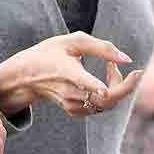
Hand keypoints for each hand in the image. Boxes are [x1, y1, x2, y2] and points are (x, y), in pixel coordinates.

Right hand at [0, 32, 141, 118]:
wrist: (26, 77)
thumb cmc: (50, 54)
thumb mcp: (72, 41)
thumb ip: (102, 47)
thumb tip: (127, 60)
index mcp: (67, 71)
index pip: (82, 82)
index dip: (97, 85)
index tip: (108, 87)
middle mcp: (69, 92)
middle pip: (107, 98)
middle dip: (124, 82)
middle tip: (118, 64)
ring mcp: (72, 104)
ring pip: (108, 102)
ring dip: (117, 84)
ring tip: (109, 66)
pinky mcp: (75, 111)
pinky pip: (102, 106)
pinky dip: (109, 92)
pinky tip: (102, 79)